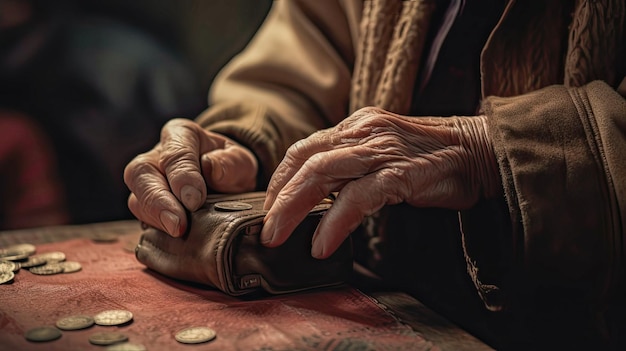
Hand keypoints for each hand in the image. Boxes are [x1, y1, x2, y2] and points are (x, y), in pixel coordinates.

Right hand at [124, 118, 257, 235]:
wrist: (229, 185)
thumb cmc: (232, 168)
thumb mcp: (241, 161)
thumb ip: (230, 162)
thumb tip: (210, 167)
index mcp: (180, 135)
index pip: (174, 152)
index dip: (183, 176)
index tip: (195, 200)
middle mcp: (156, 157)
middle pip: (141, 173)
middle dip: (158, 201)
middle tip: (177, 224)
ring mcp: (147, 184)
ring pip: (136, 198)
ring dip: (154, 218)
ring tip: (175, 233)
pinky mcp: (147, 210)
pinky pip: (142, 221)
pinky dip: (155, 232)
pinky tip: (171, 242)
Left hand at [260, 107, 499, 257]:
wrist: (481, 150)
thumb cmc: (432, 157)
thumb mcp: (383, 151)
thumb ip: (353, 163)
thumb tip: (321, 191)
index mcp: (357, 125)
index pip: (305, 147)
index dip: (281, 178)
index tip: (270, 205)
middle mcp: (364, 132)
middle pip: (304, 159)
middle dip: (277, 196)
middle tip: (265, 227)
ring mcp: (381, 150)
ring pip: (321, 174)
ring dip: (292, 208)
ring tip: (277, 236)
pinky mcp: (400, 173)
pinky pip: (357, 198)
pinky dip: (334, 223)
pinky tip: (323, 245)